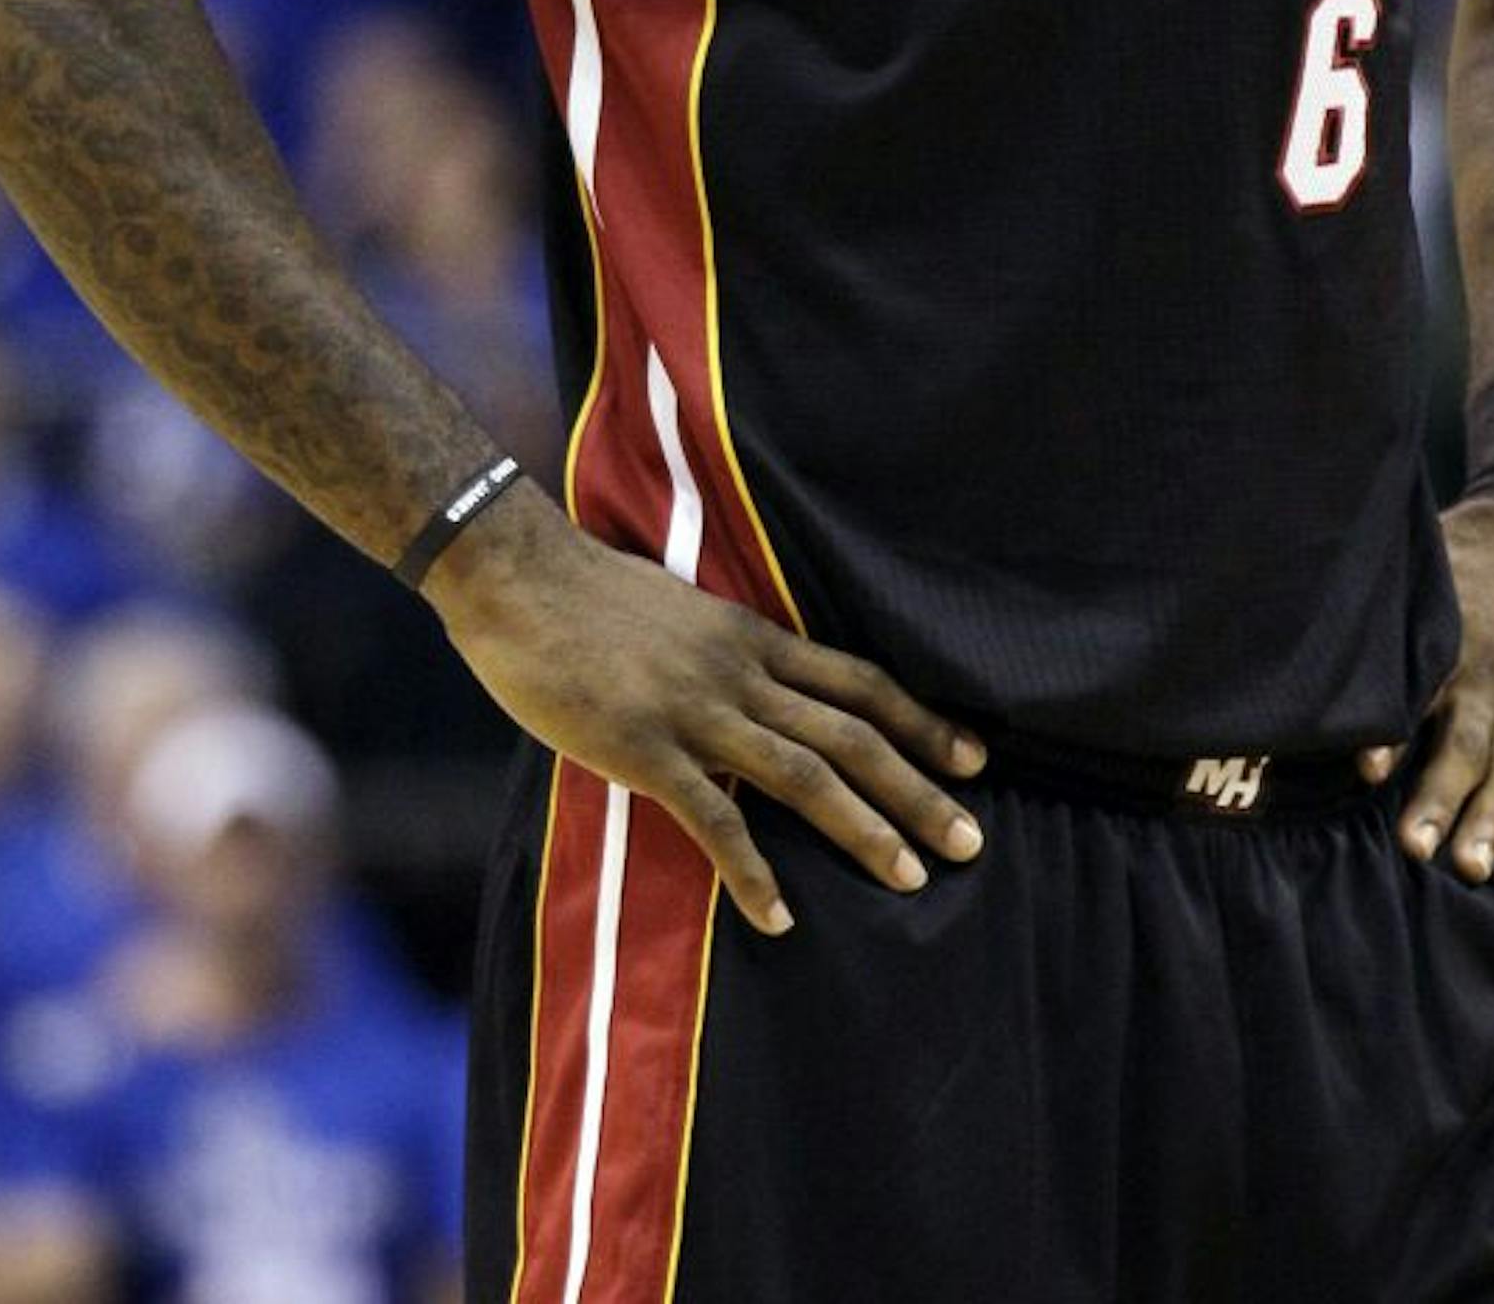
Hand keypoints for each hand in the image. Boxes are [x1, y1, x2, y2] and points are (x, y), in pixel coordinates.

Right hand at [427, 482, 986, 935]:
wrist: (521, 578)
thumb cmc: (590, 596)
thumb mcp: (683, 613)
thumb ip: (725, 654)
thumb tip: (758, 687)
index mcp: (752, 637)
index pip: (859, 681)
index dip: (920, 721)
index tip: (972, 758)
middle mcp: (741, 672)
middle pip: (851, 734)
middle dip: (918, 789)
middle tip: (971, 842)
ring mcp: (696, 711)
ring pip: (804, 773)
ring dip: (864, 828)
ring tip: (912, 879)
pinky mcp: (645, 749)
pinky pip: (713, 818)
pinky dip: (753, 869)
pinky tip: (781, 916)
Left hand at [1356, 496, 1493, 899]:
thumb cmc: (1454, 571)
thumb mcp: (1413, 583)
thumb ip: (1367, 622)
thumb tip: (1281, 640)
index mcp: (1449, 644)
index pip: (1419, 691)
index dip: (1393, 734)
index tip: (1366, 771)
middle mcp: (1491, 684)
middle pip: (1468, 746)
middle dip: (1442, 798)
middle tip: (1414, 847)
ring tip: (1470, 876)